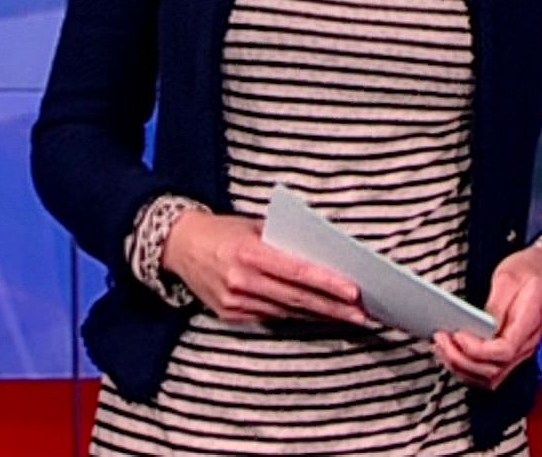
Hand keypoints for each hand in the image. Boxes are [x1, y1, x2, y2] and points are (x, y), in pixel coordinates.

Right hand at [160, 210, 366, 324]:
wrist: (178, 246)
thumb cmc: (224, 230)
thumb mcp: (254, 225)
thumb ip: (285, 241)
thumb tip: (325, 255)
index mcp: (248, 253)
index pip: (297, 271)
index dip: (327, 283)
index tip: (354, 291)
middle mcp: (240, 280)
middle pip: (296, 298)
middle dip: (333, 308)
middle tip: (363, 314)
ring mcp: (234, 302)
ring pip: (287, 312)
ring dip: (321, 316)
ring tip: (350, 317)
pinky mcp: (230, 314)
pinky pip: (272, 317)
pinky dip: (298, 316)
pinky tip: (320, 316)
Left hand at [432, 246, 541, 389]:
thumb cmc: (533, 271)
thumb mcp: (509, 277)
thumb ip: (494, 305)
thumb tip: (479, 326)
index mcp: (529, 323)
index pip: (503, 351)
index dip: (476, 349)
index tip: (458, 334)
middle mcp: (526, 344)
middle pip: (493, 370)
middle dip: (460, 360)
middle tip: (441, 339)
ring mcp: (520, 352)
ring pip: (490, 378)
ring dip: (461, 368)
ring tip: (442, 348)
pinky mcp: (511, 352)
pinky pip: (490, 372)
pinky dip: (468, 369)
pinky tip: (453, 354)